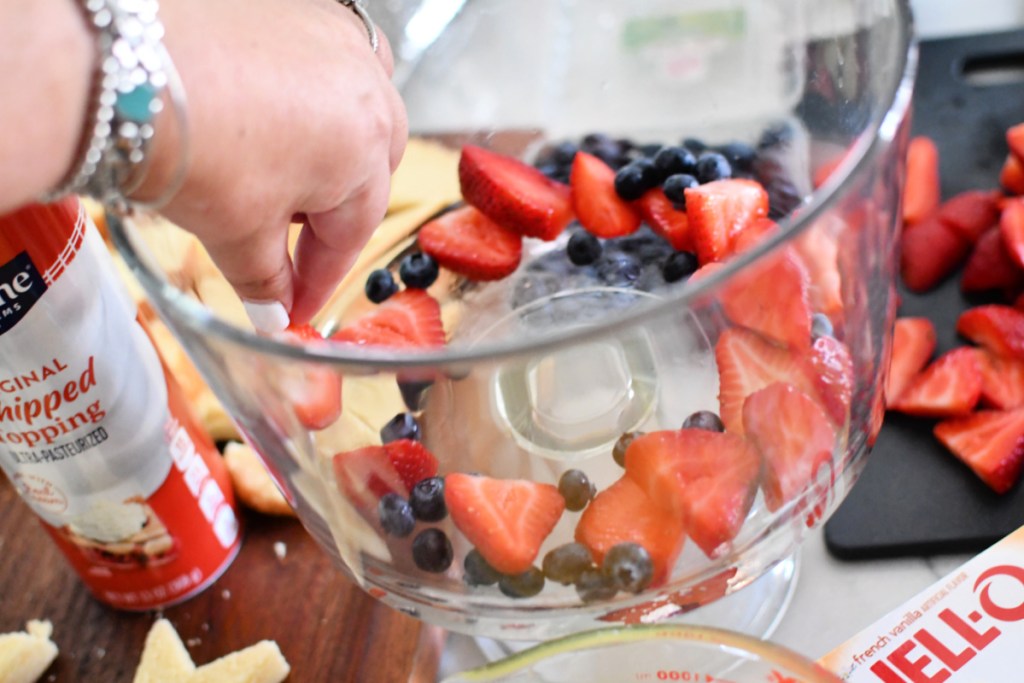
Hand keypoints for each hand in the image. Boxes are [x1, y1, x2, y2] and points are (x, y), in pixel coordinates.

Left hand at [142, 0, 406, 327]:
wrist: (120, 66)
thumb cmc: (189, 139)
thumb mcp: (235, 232)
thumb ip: (267, 280)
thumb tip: (274, 309)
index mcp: (367, 151)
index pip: (352, 235)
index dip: (320, 280)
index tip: (297, 305)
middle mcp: (368, 89)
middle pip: (366, 169)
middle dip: (330, 211)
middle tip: (284, 241)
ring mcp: (335, 40)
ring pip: (355, 110)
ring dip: (330, 147)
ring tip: (277, 170)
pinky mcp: (299, 8)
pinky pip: (325, 61)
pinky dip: (310, 93)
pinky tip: (271, 109)